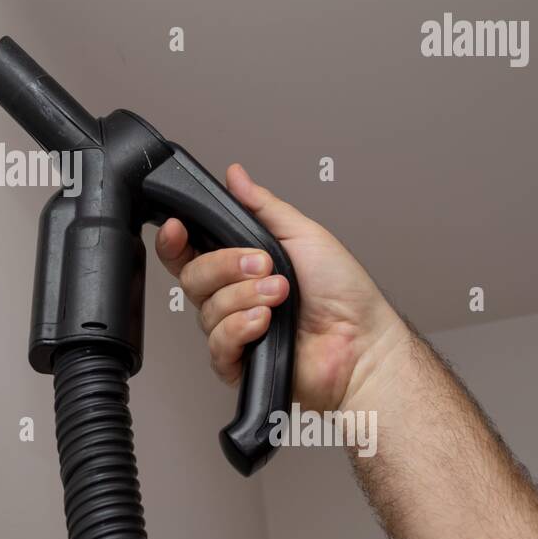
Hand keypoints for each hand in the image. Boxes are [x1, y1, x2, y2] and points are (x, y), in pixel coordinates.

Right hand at [155, 164, 409, 411]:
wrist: (362, 339)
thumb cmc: (343, 292)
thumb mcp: (302, 234)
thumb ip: (262, 205)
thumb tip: (236, 176)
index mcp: (239, 264)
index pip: (188, 251)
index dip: (175, 240)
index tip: (178, 228)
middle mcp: (231, 296)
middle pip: (192, 277)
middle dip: (226, 266)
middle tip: (264, 264)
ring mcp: (234, 329)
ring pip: (206, 310)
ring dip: (245, 297)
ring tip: (280, 295)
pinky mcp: (238, 362)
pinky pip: (218, 344)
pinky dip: (240, 328)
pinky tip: (264, 322)